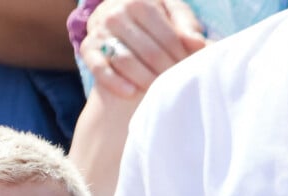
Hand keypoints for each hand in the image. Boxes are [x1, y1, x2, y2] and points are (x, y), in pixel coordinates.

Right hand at [80, 0, 207, 97]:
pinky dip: (114, 82)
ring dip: (146, 80)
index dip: (183, 59)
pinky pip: (99, 68)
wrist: (118, 18)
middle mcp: (117, 13)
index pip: (169, 38)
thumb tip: (199, 44)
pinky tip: (131, 93)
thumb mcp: (172, 13)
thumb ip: (187, 26)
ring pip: (127, 61)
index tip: (192, 73)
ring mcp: (100, 31)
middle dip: (167, 73)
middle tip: (179, 88)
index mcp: (140, 2)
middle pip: (150, 52)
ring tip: (160, 93)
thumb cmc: (154, 19)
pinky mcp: (88, 49)